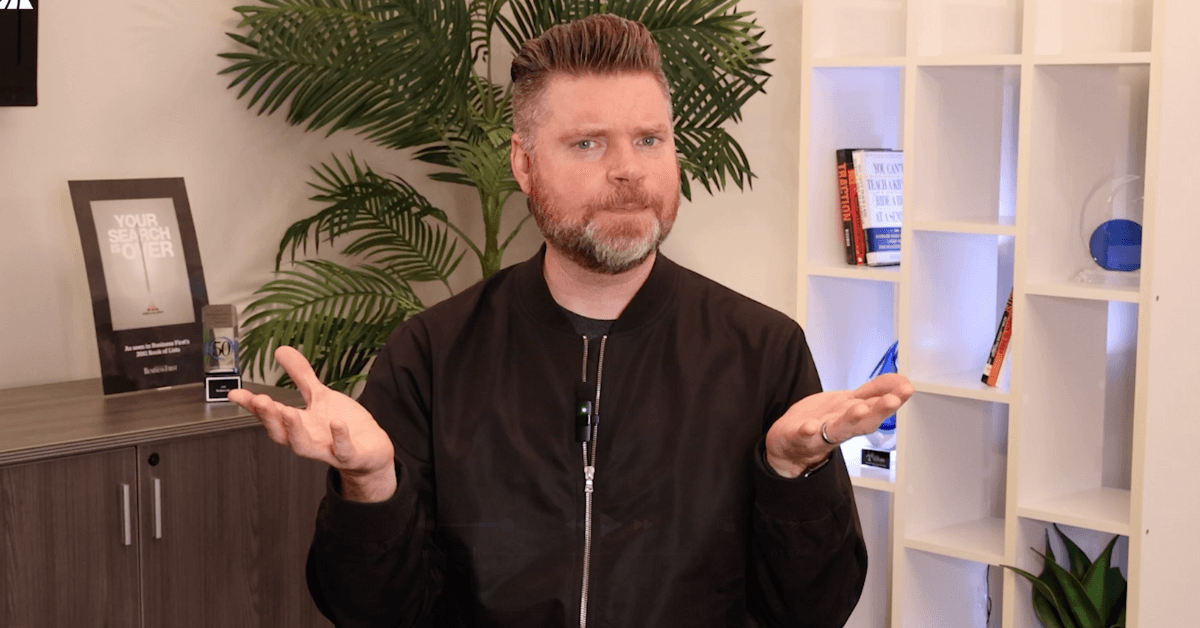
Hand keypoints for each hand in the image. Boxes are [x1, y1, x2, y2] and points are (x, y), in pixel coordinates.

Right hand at [227, 346, 395, 500]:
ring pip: (304, 446)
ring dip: (294, 430)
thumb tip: (280, 350)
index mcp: (298, 424)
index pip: (269, 415)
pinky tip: (337, 423)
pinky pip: (343, 450)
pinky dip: (339, 438)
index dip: (251, 406)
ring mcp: (328, 449)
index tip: (234, 393)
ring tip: (288, 412)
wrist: (371, 452)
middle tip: (260, 400)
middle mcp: (308, 439)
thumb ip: (300, 376)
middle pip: (281, 433)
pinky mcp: (351, 455)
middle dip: (269, 417)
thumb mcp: (320, 397)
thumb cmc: (342, 425)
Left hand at [764, 373, 913, 477]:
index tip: (906, 388)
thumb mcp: (852, 404)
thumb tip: (902, 380)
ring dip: (851, 420)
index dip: (893, 398)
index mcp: (854, 417)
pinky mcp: (799, 436)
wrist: (789, 443)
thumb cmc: (822, 422)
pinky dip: (808, 431)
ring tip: (861, 409)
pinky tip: (811, 426)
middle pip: (863, 421)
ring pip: (839, 429)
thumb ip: (875, 392)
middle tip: (893, 400)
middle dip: (879, 410)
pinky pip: (804, 435)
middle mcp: (842, 427)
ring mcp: (821, 433)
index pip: (877, 407)